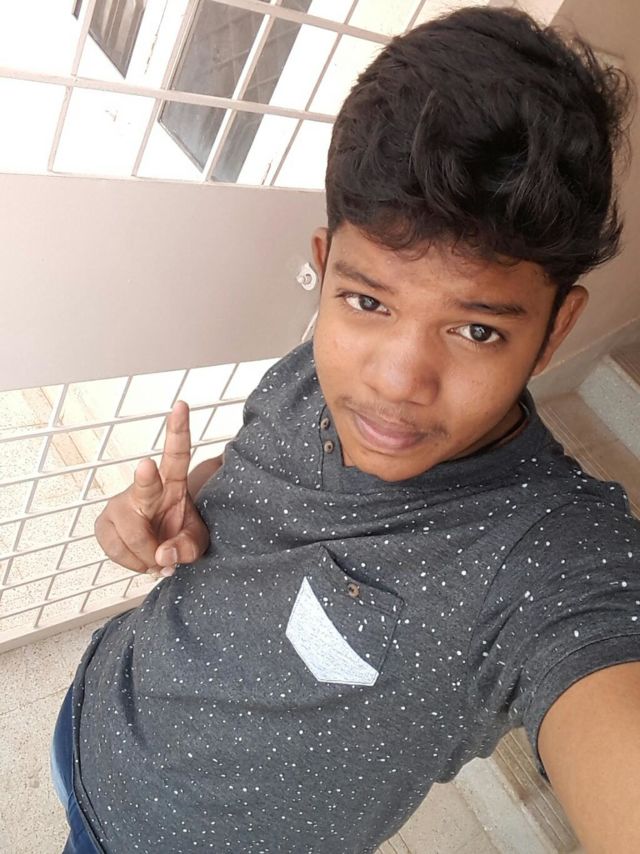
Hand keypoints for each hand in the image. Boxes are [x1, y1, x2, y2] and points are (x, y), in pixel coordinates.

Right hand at [94, 401, 210, 577]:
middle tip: (147, 467)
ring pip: (132, 535)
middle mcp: (144, 488)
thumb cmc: (180, 536)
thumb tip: (162, 555)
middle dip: (145, 478)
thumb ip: (187, 549)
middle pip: (145, 485)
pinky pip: (115, 550)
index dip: (178, 430)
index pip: (177, 453)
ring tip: (157, 557)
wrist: (158, 549)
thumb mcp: (197, 544)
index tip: (182, 406)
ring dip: (147, 556)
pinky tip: (142, 559)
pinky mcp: (103, 524)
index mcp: (173, 482)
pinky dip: (132, 563)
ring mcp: (120, 505)